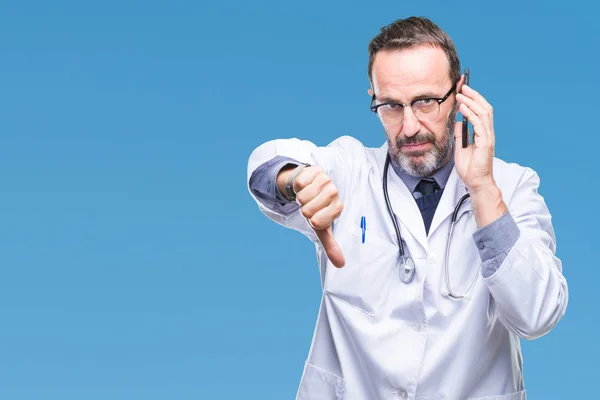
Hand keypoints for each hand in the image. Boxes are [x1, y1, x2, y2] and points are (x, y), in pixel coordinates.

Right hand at [293, 166, 345, 267]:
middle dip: (304, 209)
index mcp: (338, 207)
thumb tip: (340, 265)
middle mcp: (334, 192)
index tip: (315, 216)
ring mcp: (325, 180)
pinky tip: (304, 186)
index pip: (317, 222)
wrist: (310, 186)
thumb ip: (331, 245)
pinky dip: (297, 187)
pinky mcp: (314, 170)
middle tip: (310, 205)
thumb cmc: (317, 209)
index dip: (311, 220)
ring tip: (307, 196)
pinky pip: (298, 183)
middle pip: (307, 210)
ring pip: (302, 197)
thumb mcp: (322, 227)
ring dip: (300, 198)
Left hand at [454, 80, 506, 226]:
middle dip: (474, 96)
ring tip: (461, 94)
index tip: (463, 91)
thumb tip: (458, 122)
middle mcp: (487, 133)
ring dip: (472, 102)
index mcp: (483, 133)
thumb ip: (460, 134)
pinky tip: (463, 108)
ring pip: (484, 113)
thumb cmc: (470, 168)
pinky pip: (479, 125)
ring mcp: (488, 137)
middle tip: (463, 87)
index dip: (473, 100)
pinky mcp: (486, 143)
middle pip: (484, 108)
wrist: (475, 183)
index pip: (480, 111)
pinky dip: (471, 114)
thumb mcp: (460, 147)